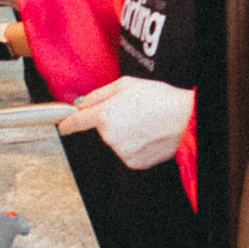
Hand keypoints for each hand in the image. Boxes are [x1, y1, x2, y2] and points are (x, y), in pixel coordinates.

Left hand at [58, 76, 192, 171]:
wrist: (185, 119)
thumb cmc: (160, 99)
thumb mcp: (126, 85)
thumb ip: (99, 94)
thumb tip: (83, 103)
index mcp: (105, 114)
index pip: (76, 122)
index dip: (67, 123)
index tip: (63, 125)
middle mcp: (110, 136)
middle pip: (101, 129)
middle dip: (112, 121)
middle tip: (133, 112)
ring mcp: (121, 151)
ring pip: (115, 142)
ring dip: (125, 134)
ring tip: (144, 123)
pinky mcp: (133, 162)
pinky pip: (127, 152)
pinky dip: (135, 145)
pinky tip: (148, 135)